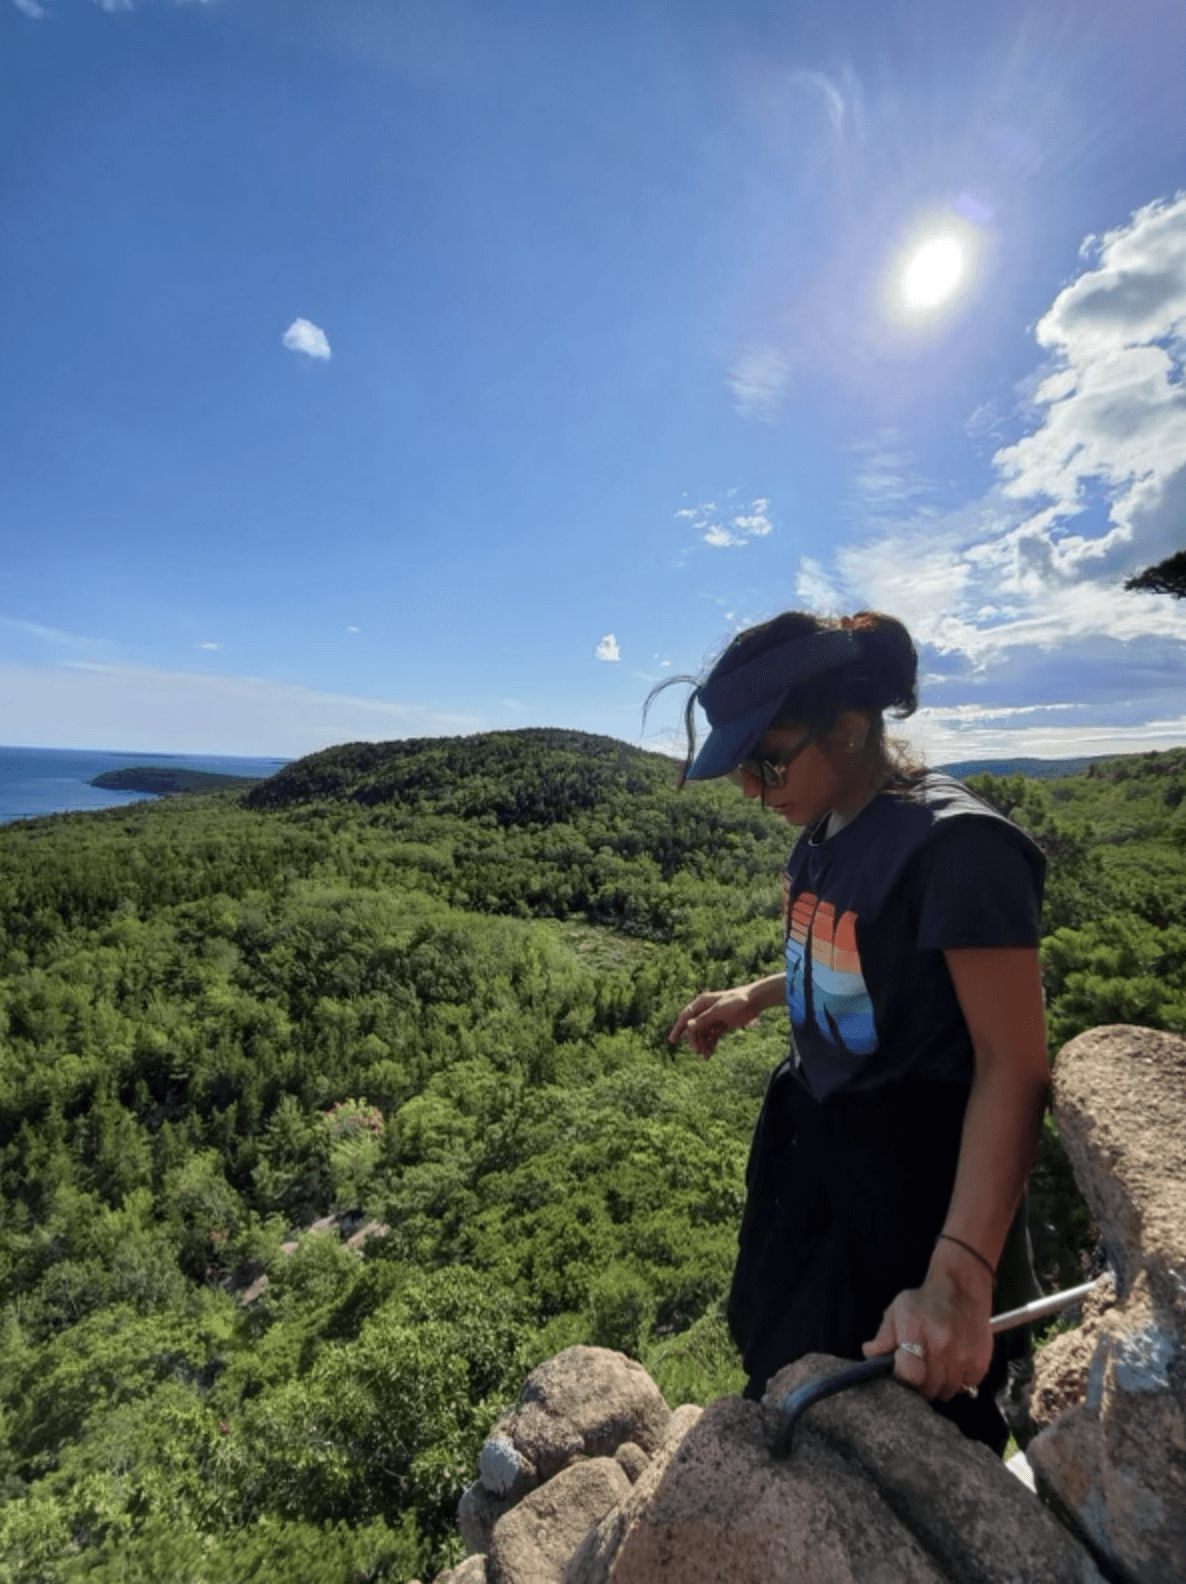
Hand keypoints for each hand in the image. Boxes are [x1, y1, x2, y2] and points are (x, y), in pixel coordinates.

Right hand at [668, 986, 757, 1058]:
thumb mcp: (719, 1010)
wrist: (754, 1001)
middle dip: (695, 1040)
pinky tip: (712, 1050)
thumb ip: (704, 1018)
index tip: (672, 1040)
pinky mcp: (720, 1024)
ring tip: (707, 1055)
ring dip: (703, 1044)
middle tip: (698, 1052)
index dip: (678, 1028)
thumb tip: (688, 1026)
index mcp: (701, 1003)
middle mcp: (705, 1010)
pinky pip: (711, 1035)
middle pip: (694, 1028)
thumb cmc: (736, 1001)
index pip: (685, 1016)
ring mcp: (712, 1017)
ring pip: (702, 1033)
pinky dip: (710, 1043)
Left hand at [860, 1261, 992, 1401]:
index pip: (908, 1371)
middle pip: (928, 1387)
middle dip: (919, 1386)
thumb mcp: (898, 1309)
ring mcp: (963, 1355)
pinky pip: (966, 1386)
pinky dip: (958, 1382)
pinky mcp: (980, 1361)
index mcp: (917, 1330)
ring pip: (947, 1391)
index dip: (903, 1376)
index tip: (903, 1370)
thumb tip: (870, 1353)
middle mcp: (942, 1345)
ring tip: (935, 1369)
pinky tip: (952, 1366)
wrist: (962, 1287)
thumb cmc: (926, 1300)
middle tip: (918, 1373)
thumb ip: (884, 1335)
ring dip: (939, 1385)